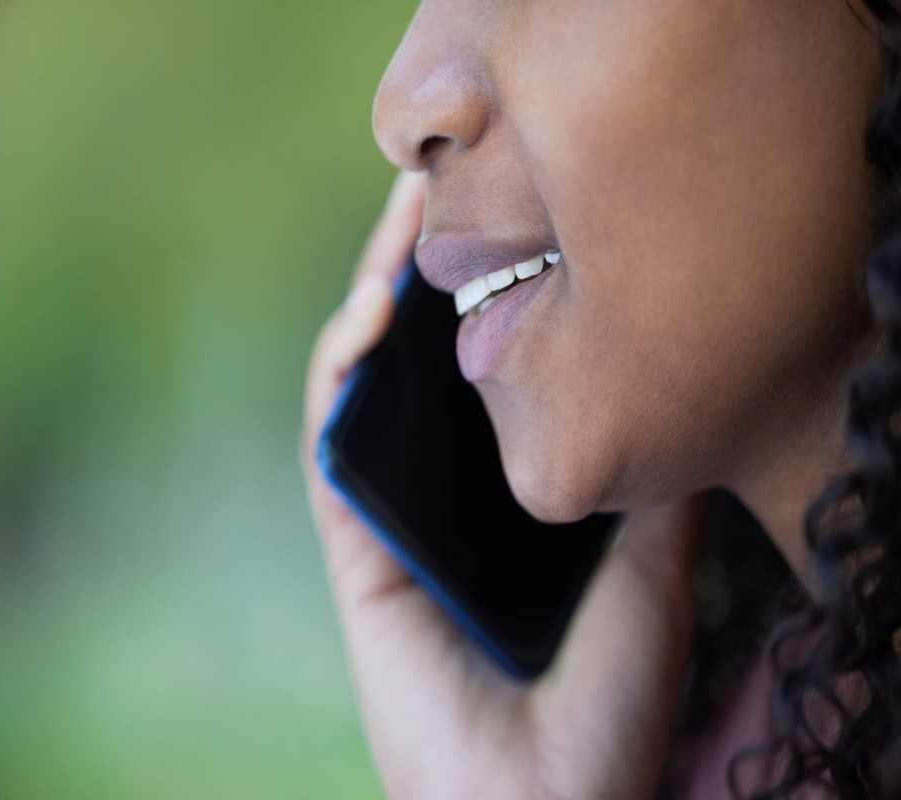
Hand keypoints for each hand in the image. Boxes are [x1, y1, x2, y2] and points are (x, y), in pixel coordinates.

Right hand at [300, 170, 708, 799]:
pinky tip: (370, 309)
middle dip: (423, 272)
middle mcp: (439, 498)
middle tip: (444, 185)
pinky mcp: (348, 540)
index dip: (485, 301)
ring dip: (374, 296)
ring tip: (405, 215)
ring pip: (365, 383)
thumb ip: (647, 479)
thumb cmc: (601, 710)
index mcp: (503, 502)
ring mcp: (387, 514)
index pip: (480, 380)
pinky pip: (329, 438)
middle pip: (417, 362)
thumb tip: (668, 381)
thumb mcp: (650, 570)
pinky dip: (339, 370)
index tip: (514, 225)